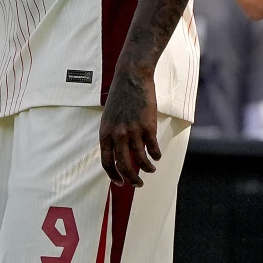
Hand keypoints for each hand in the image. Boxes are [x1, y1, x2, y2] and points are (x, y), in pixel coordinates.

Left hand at [99, 64, 160, 186]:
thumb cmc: (121, 96)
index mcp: (105, 134)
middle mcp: (117, 135)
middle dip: (132, 178)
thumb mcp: (109, 118)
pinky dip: (156, 155)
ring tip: (151, 169)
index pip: (107, 162)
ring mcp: (133, 131)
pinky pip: (152, 148)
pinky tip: (157, 156)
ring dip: (147, 168)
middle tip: (138, 184)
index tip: (121, 183)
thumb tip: (120, 151)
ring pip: (140, 159)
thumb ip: (113, 135)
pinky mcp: (148, 126)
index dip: (114, 176)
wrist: (132, 78)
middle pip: (124, 165)